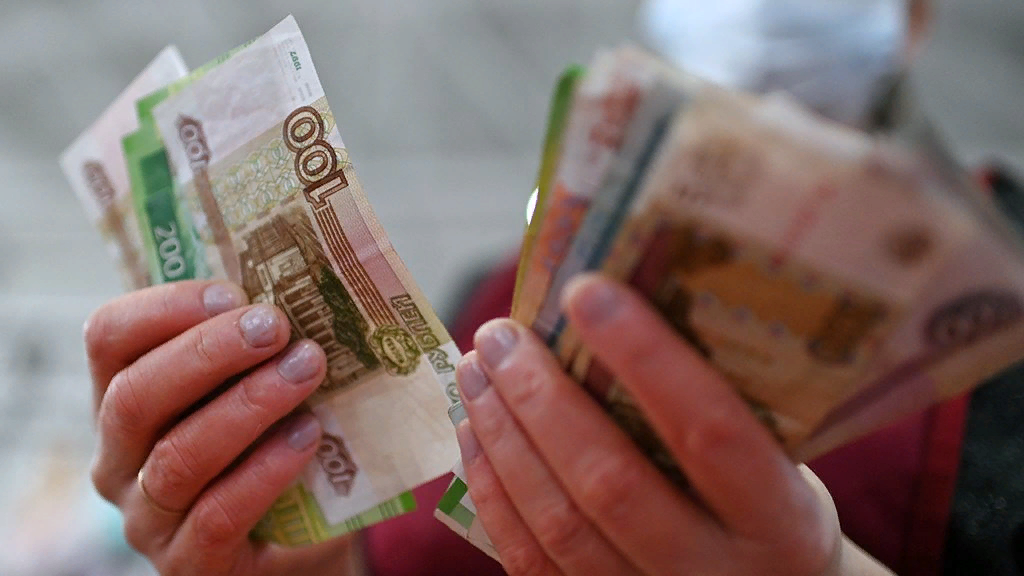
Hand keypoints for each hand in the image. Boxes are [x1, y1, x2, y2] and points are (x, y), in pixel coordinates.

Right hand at [85, 281, 362, 575]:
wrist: (298, 547)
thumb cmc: (273, 450)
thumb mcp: (255, 391)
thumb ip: (255, 349)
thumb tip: (301, 288)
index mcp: (123, 401)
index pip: (109, 339)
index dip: (166, 308)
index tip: (234, 292)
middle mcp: (120, 461)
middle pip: (134, 397)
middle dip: (209, 353)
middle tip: (276, 326)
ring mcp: (149, 519)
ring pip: (177, 456)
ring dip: (248, 404)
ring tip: (306, 370)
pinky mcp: (191, 565)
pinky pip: (219, 515)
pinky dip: (266, 469)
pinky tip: (308, 436)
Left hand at [455, 274, 892, 575]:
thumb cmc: (771, 513)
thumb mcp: (781, 465)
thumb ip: (723, 409)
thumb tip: (620, 305)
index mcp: (780, 521)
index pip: (711, 430)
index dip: (647, 357)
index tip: (586, 291)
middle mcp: (713, 573)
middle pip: (611, 483)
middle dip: (542, 399)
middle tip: (499, 334)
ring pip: (560, 524)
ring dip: (505, 438)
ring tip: (475, 372)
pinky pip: (532, 560)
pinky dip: (494, 493)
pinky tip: (473, 435)